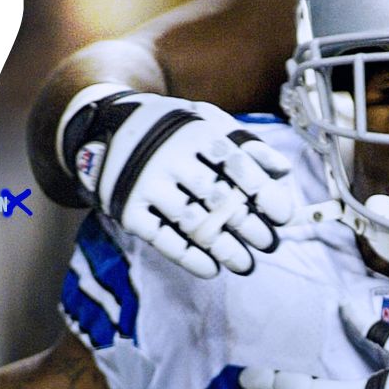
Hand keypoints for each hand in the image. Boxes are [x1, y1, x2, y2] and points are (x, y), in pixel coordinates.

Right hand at [58, 84, 294, 277]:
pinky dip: (189, 258)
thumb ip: (246, 143)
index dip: (265, 195)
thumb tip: (283, 172)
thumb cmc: (172, 128)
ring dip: (225, 250)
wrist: (104, 127)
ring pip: (194, 225)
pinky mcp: (127, 208)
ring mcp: (146, 184)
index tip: (283, 217)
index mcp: (195, 132)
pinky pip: (163, 240)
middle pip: (219, 200)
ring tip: (246, 264)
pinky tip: (211, 269)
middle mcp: (169, 157)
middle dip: (250, 227)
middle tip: (269, 244)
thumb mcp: (207, 120)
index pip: (239, 167)